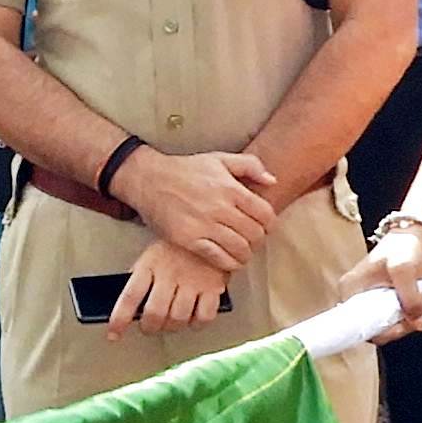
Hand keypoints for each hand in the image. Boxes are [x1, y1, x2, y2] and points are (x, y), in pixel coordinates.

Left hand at [106, 239, 235, 335]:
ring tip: (170, 324)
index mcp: (149, 265)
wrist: (210, 230)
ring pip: (178, 318)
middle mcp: (170, 274)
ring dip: (172, 328)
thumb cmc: (176, 248)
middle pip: (155, 313)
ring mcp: (192, 281)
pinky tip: (193, 320)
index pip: (129, 297)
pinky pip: (204, 316)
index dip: (119, 319)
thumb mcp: (151, 256)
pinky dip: (197, 324)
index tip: (114, 335)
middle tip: (149, 328)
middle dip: (149, 328)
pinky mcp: (213, 287)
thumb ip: (140, 279)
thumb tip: (126, 309)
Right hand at [108, 146, 279, 268]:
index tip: (264, 227)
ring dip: (245, 254)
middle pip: (255, 234)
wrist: (149, 180)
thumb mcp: (219, 159)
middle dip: (258, 240)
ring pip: (239, 249)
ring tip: (242, 253)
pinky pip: (218, 258)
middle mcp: (220, 208)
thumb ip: (250, 165)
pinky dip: (228, 263)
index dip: (269, 224)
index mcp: (231, 189)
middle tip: (252, 241)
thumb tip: (272, 181)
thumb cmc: (185, 170)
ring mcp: (204, 225)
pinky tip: (229, 261)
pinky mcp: (189, 239)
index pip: (265, 214)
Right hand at [327, 218, 421, 342]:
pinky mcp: (393, 302)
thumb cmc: (404, 244)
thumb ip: (409, 297)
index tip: (398, 325)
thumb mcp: (403, 269)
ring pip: (391, 325)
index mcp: (350, 289)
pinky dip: (415, 315)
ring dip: (410, 319)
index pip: (355, 324)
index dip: (378, 330)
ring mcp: (377, 301)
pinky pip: (401, 319)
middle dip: (399, 324)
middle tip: (415, 312)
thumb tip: (417, 321)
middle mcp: (360, 298)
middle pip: (375, 328)